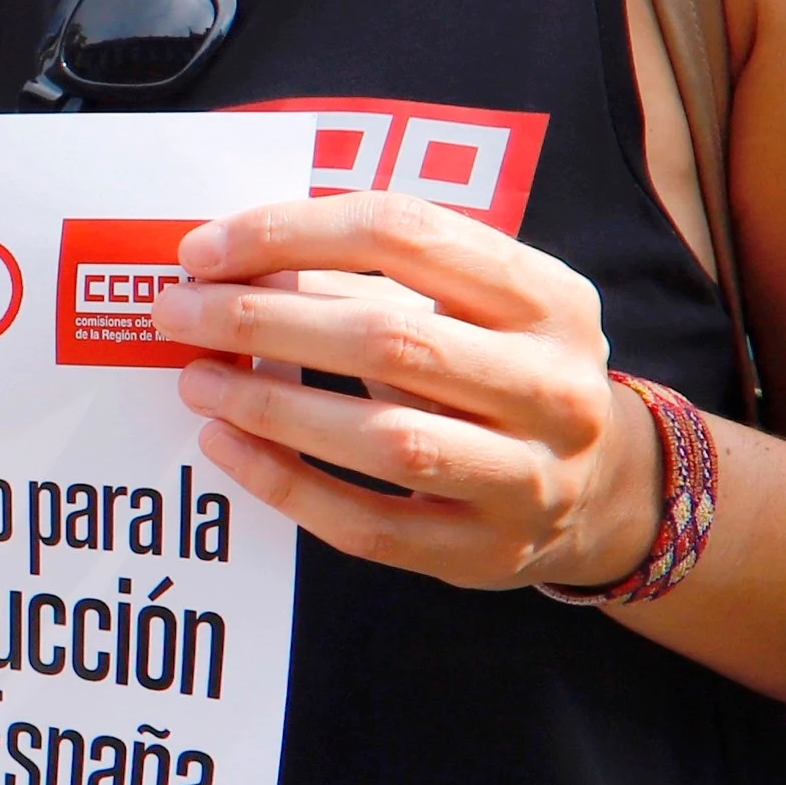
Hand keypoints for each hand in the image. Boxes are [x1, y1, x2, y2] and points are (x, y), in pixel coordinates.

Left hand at [146, 192, 658, 593]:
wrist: (607, 490)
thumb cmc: (505, 371)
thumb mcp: (471, 307)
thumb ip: (367, 280)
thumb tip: (233, 264)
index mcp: (547, 297)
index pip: (406, 235)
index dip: (292, 232)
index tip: (204, 249)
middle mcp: (552, 386)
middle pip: (389, 340)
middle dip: (262, 321)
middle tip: (178, 313)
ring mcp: (529, 478)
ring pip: (384, 440)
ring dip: (271, 405)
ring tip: (196, 382)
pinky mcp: (485, 551)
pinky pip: (369, 525)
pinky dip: (286, 484)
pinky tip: (227, 447)